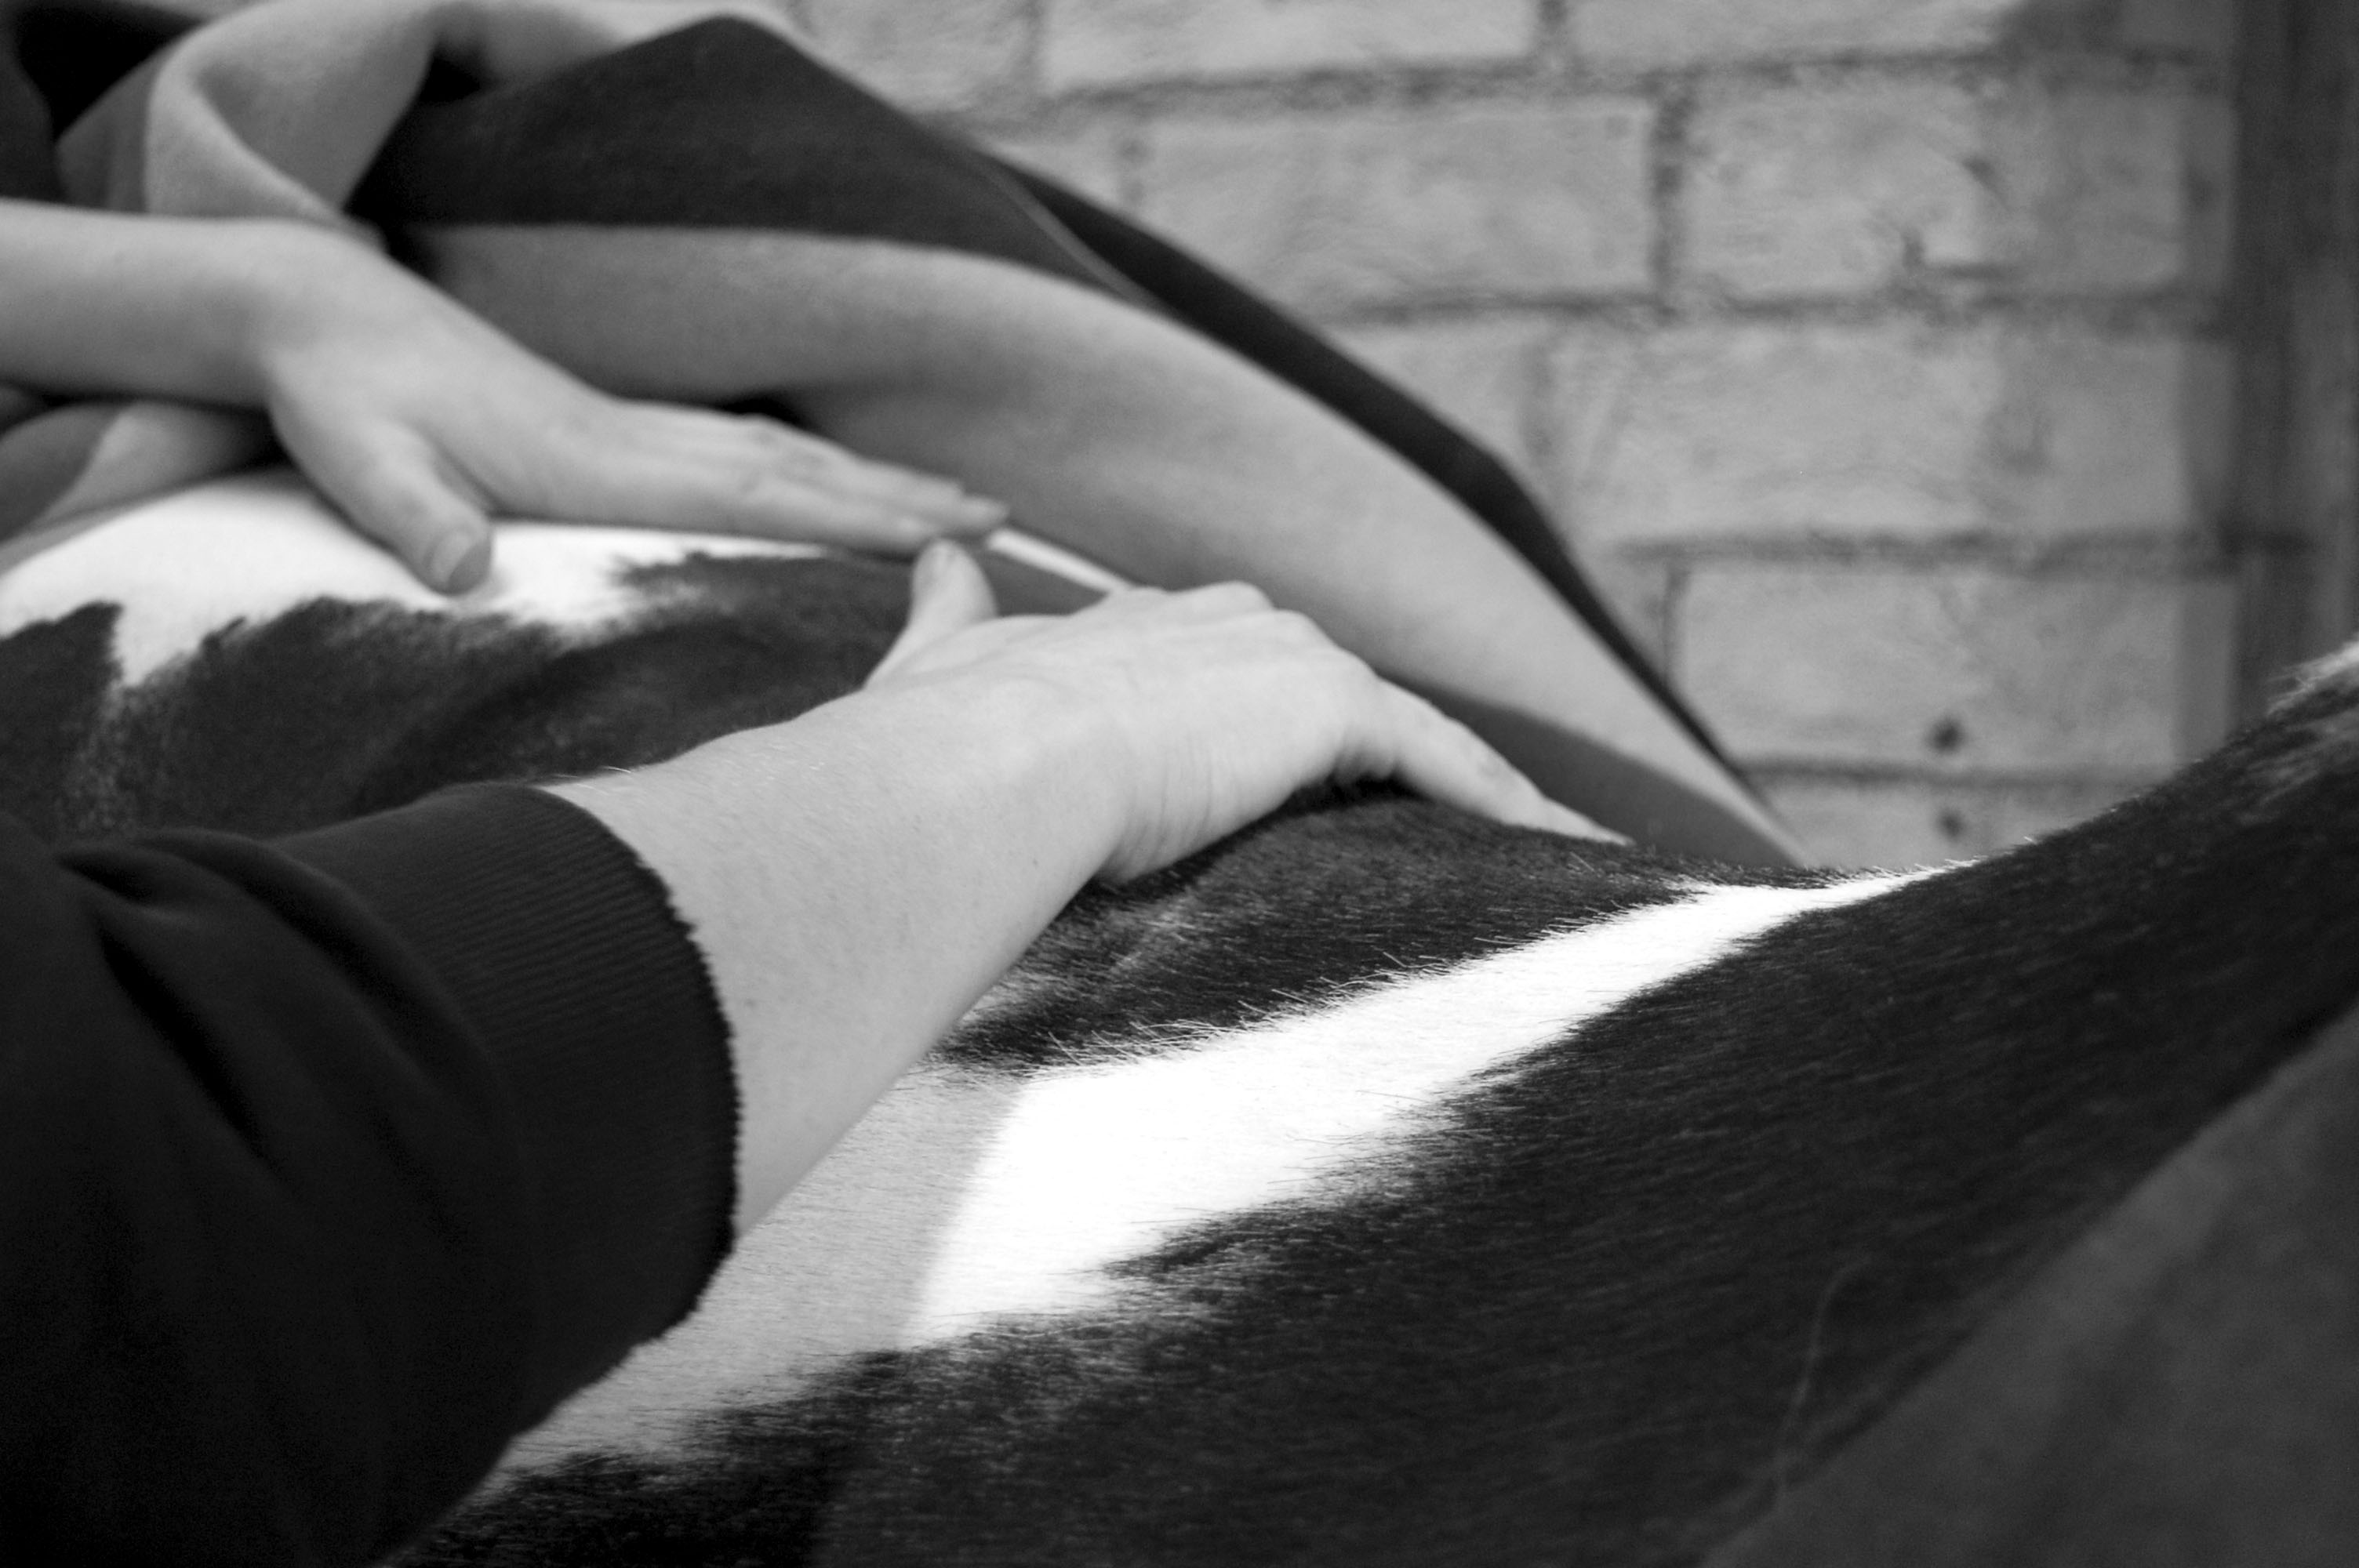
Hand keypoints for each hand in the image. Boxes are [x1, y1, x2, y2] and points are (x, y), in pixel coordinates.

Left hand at [250, 228, 1003, 591]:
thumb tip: (460, 574)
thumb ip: (415, 518)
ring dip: (876, 484)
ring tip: (960, 506)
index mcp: (603, 462)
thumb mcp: (364, 463)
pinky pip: (748, 453)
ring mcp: (637, 429)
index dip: (857, 517)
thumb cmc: (348, 401)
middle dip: (907, 498)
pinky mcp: (620, 430)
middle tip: (1005, 522)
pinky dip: (813, 472)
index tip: (949, 536)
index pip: (757, 494)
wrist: (325, 317)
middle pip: (802, 473)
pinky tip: (840, 490)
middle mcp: (641, 440)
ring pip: (787, 459)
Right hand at [868, 543, 1612, 877]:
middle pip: (1336, 692)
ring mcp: (1287, 660)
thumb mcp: (940, 667)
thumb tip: (941, 558)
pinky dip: (1500, 802)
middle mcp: (1230, 623)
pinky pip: (1444, 760)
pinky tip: (1553, 849)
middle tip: (1431, 823)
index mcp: (1148, 625)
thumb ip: (950, 616)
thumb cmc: (949, 744)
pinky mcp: (1332, 709)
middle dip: (1382, 751)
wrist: (991, 763)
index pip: (1241, 668)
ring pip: (1406, 728)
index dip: (1275, 721)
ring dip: (1468, 784)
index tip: (1301, 774)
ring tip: (1527, 844)